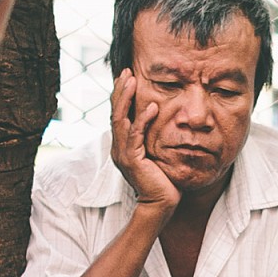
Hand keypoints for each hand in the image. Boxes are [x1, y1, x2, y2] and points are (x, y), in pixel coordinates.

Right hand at [110, 71, 181, 215]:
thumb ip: (151, 138)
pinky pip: (136, 136)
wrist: (161, 204)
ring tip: (132, 80)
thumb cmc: (162, 180)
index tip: (127, 76)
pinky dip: (142, 120)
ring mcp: (123, 155)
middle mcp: (118, 148)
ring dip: (126, 99)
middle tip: (126, 71)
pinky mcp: (133, 161)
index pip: (118, 115)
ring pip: (120, 121)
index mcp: (122, 146)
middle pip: (115, 113)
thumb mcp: (155, 154)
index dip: (120, 95)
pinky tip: (151, 107)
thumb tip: (158, 118)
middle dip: (120, 91)